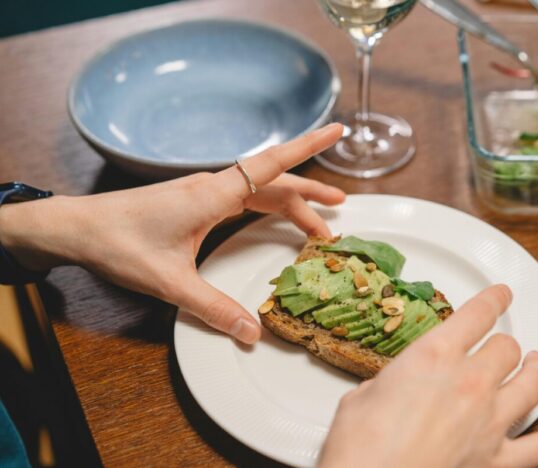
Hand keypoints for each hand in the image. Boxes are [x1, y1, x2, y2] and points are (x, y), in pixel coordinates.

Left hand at [0, 123, 344, 342]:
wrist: (77, 228)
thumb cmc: (119, 245)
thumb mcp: (169, 282)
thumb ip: (213, 307)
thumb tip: (252, 332)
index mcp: (213, 194)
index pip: (272, 163)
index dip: (309, 147)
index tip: (338, 130)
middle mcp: (213, 186)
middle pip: (275, 182)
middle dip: (311, 194)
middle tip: (341, 209)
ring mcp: (204, 192)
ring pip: (260, 190)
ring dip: (291, 203)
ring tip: (317, 224)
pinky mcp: (195, 201)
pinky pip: (243, 196)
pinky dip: (268, 206)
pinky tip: (272, 217)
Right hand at [319, 285, 537, 467]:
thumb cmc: (361, 446)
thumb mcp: (362, 397)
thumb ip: (388, 384)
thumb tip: (389, 389)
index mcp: (434, 357)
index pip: (477, 315)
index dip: (493, 299)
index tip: (500, 294)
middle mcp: (470, 382)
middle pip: (507, 348)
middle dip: (504, 343)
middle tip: (500, 344)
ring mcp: (489, 422)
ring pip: (532, 384)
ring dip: (537, 370)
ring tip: (536, 363)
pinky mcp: (497, 460)